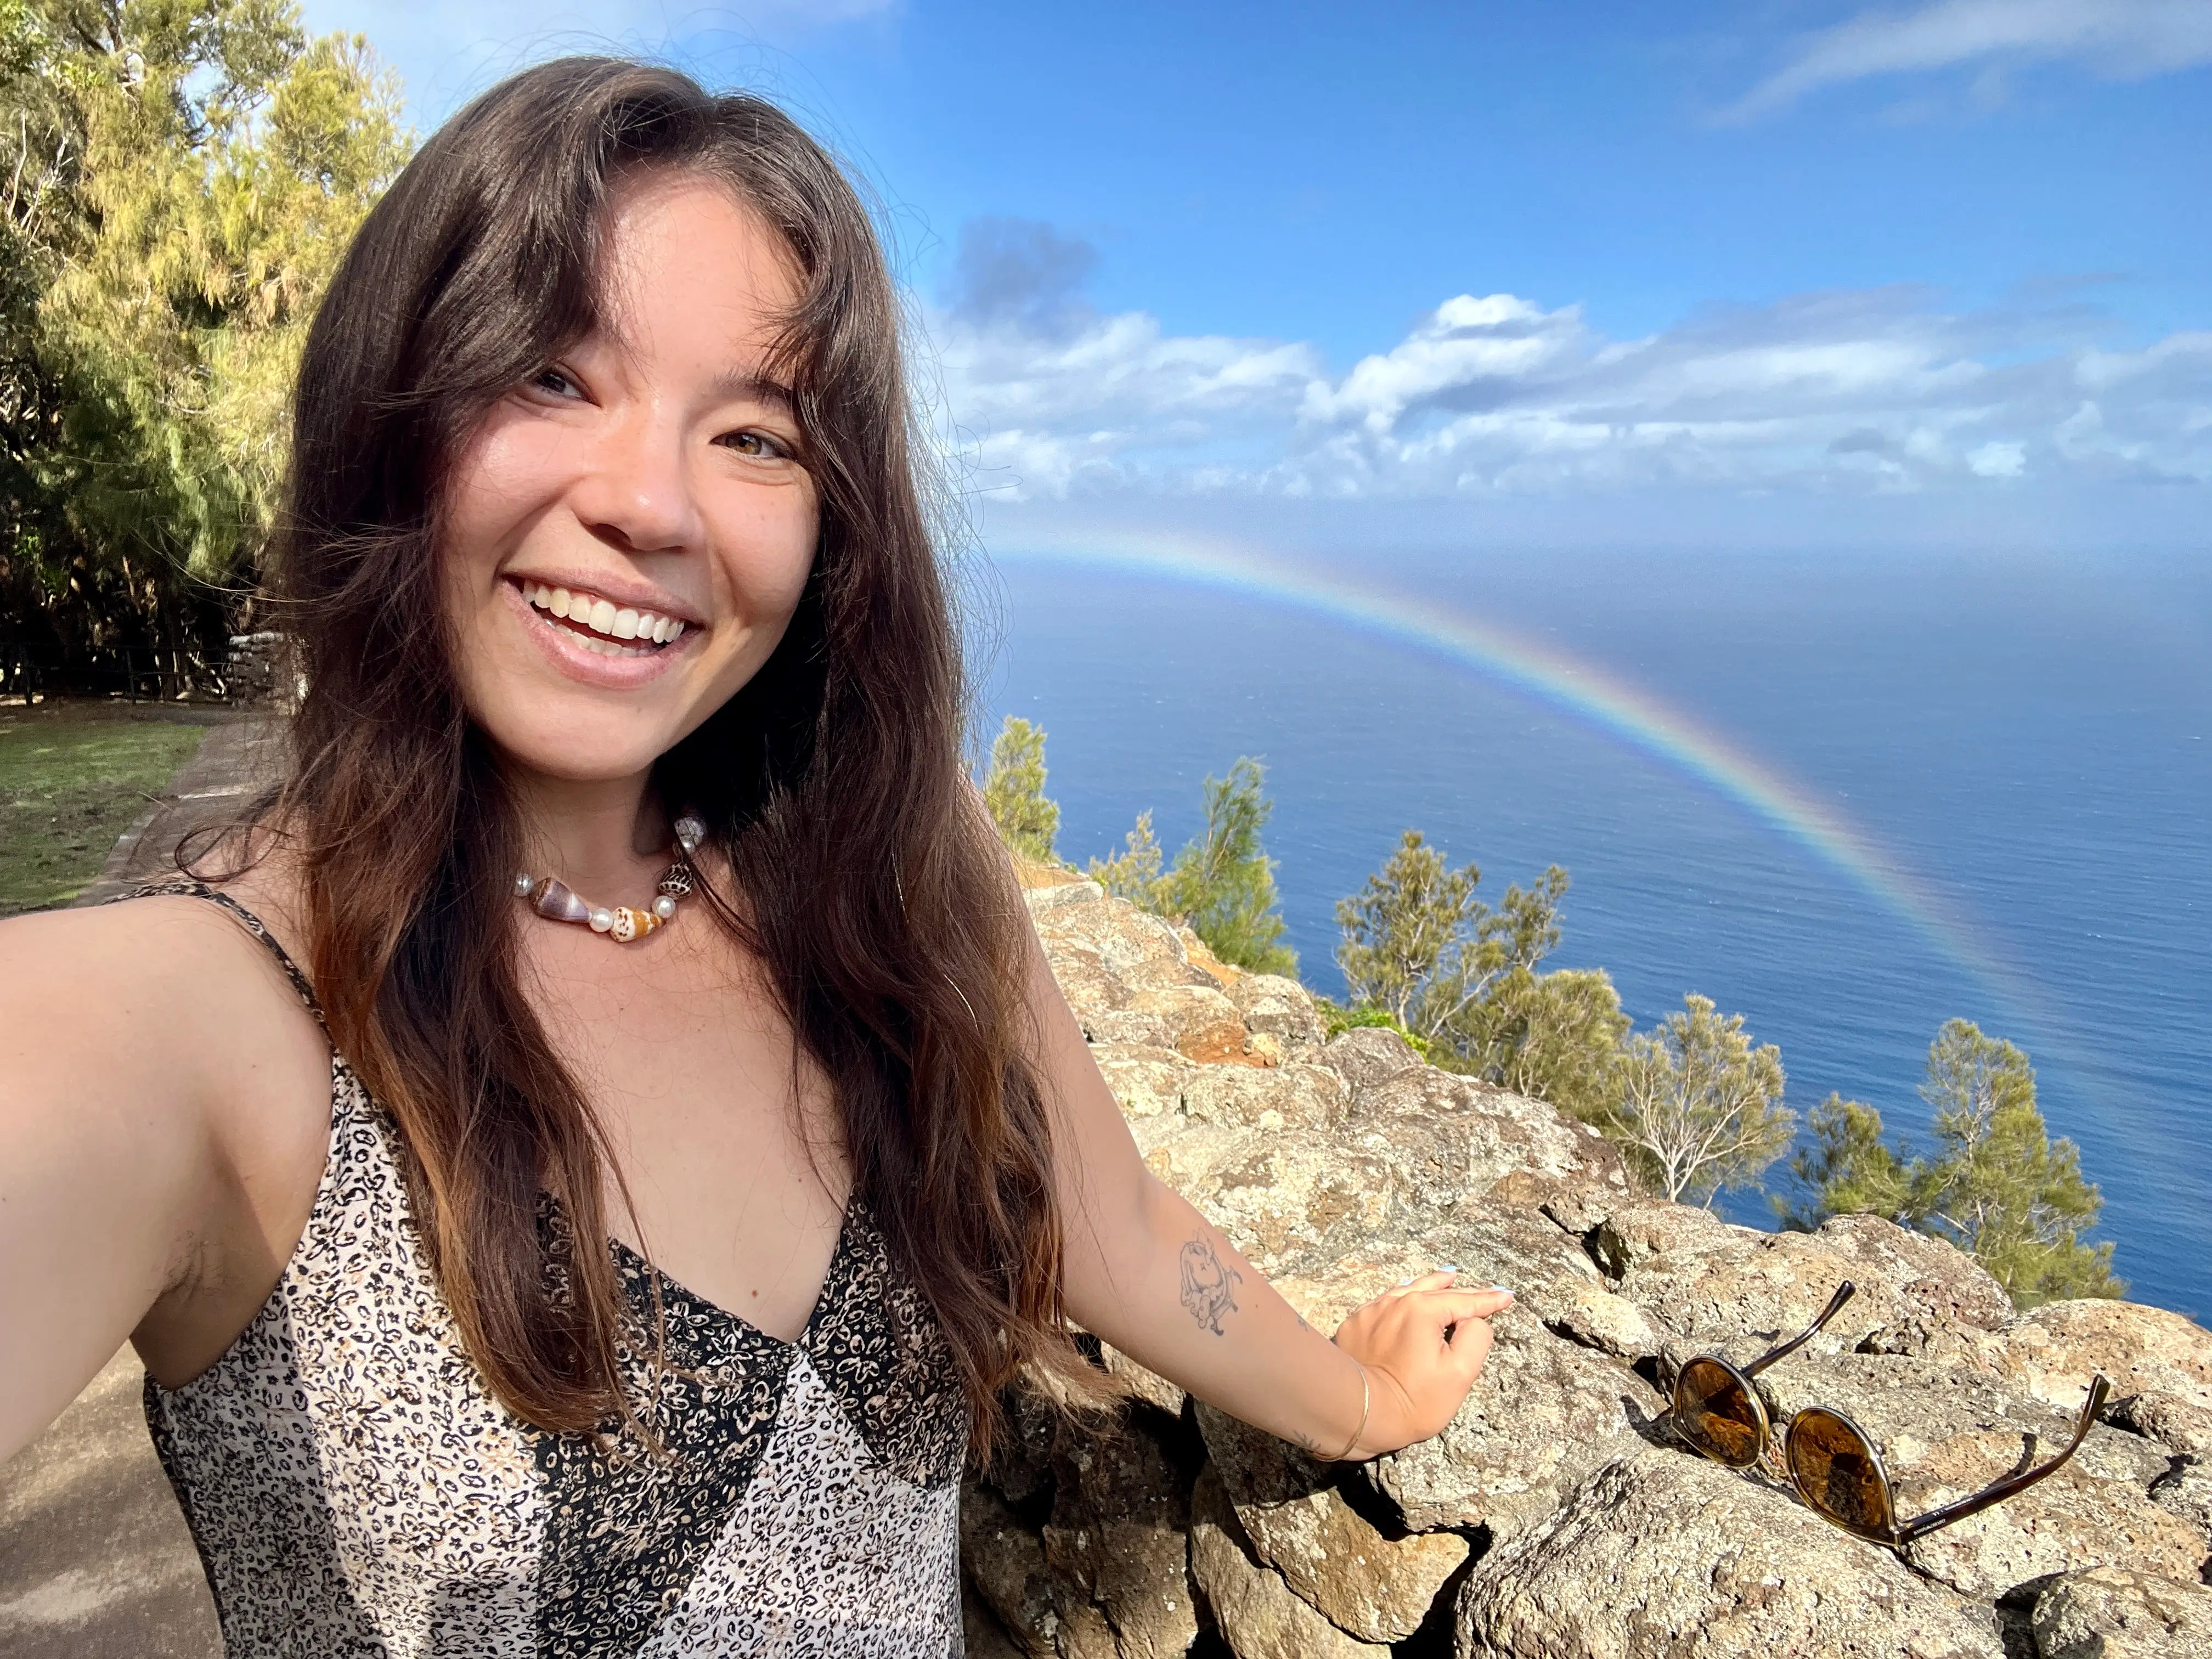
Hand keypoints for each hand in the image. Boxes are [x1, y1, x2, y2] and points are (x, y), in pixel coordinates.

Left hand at [1330, 1270, 1512, 1457]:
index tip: (1506, 1296)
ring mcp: (1370, 1313)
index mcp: (1422, 1309)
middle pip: (1435, 1291)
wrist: (1356, 1413)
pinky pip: (1383, 1306)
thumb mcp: (1460, 1373)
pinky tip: (1404, 1299)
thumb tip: (1472, 1319)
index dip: (1488, 1301)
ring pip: (1406, 1291)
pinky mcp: (1353, 1327)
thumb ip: (1475, 1338)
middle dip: (1461, 1290)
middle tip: (1482, 1288)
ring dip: (1429, 1285)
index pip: (1464, 1301)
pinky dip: (1400, 1301)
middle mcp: (1394, 1302)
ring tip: (1445, 1277)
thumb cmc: (1413, 1399)